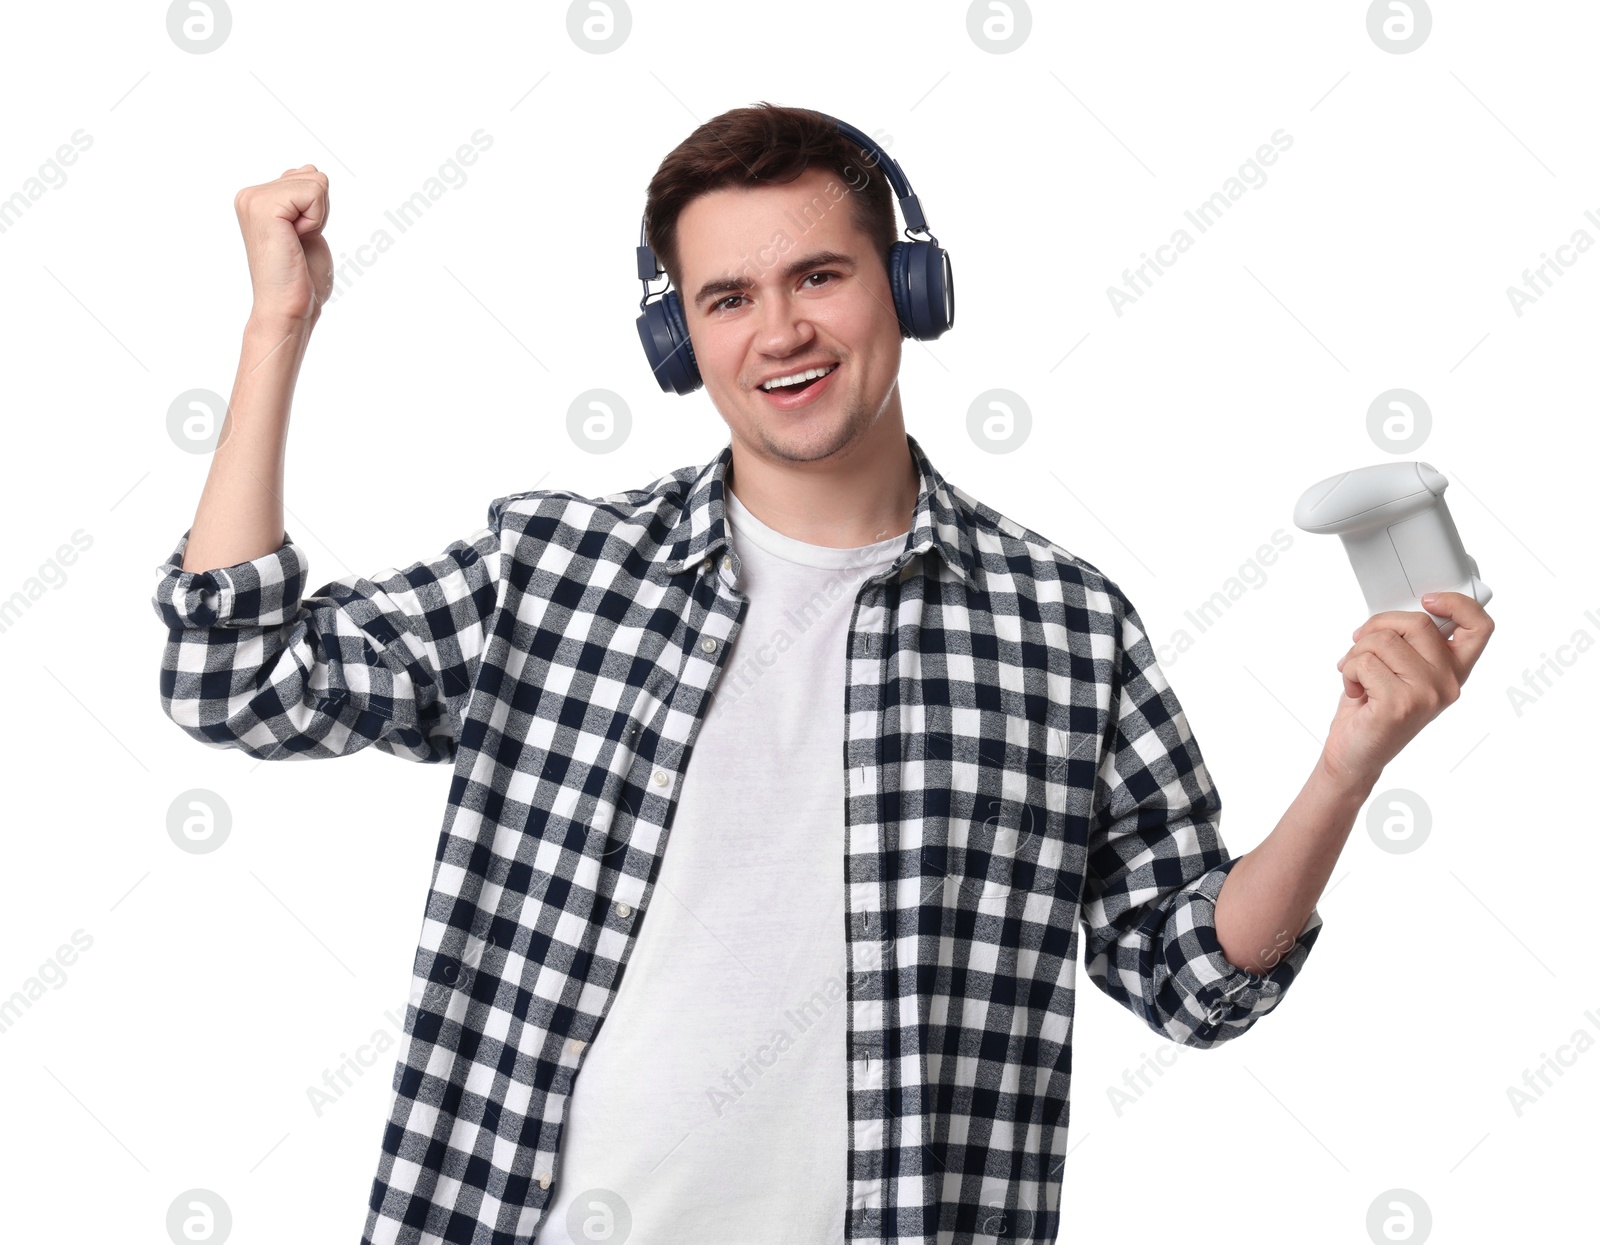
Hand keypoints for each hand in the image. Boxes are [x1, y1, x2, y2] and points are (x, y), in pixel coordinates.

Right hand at [234, 163, 332, 327]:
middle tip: (299, 242)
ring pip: (316, 182)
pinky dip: (317, 220)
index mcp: (257, 198)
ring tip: (296, 243)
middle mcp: (249, 195)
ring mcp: (254, 199)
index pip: (309, 177)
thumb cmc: (300, 277)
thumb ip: (304, 198)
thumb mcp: (306, 226)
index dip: (318, 211)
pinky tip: (297, 241)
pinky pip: (315, 193)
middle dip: (319, 212)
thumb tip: (308, 168)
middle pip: (313, 176)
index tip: (299, 238)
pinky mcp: (264, 207)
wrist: (289, 308)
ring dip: (318, 218)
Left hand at [1321, 591, 1494, 787]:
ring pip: (1384, 640)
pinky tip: (1356, 690)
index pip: (1479, 627)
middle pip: (1417, 623)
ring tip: (1358, 675)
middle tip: (1361, 645)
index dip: (1458, 604)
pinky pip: (1364, 662)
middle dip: (1377, 627)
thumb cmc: (1372, 708)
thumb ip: (1408, 641)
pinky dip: (1349, 671)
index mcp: (1453, 671)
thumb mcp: (1398, 668)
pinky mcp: (1400, 704)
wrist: (1355, 754)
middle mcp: (1448, 683)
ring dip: (1357, 653)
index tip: (1428, 601)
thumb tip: (1398, 612)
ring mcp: (1427, 694)